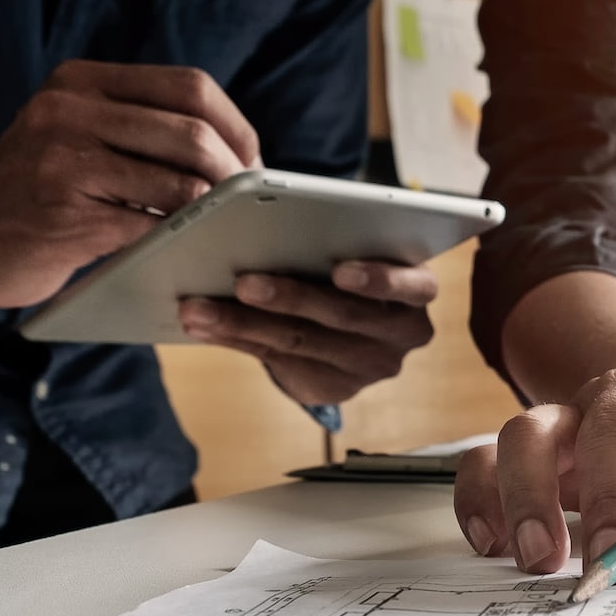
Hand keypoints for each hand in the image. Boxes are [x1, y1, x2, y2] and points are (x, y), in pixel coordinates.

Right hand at [0, 60, 258, 307]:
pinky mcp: (66, 216)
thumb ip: (144, 130)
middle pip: (193, 134)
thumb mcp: (82, 136)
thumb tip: (245, 157)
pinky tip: (189, 251)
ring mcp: (63, 161)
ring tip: (223, 230)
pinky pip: (153, 229)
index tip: (255, 165)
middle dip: (237, 177)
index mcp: (82, 82)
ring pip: (181, 184)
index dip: (237, 128)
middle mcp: (69, 110)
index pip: (190, 87)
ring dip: (215, 215)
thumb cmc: (43, 190)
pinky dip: (183, 242)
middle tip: (250, 208)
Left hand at [178, 261, 435, 404]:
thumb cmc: (350, 267)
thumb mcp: (358, 250)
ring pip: (301, 342)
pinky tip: (203, 325)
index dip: (379, 279)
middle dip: (289, 297)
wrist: (354, 325)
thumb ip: (334, 242)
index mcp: (417, 291)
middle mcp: (401, 335)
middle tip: (243, 281)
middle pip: (343, 316)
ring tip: (199, 307)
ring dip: (243, 322)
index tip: (341, 269)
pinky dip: (236, 339)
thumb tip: (266, 227)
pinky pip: (278, 361)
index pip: (414, 286)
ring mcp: (369, 366)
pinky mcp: (335, 388)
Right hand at [452, 354, 615, 573]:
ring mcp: (570, 418)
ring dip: (528, 495)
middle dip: (604, 491)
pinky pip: (481, 461)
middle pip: (602, 424)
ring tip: (542, 562)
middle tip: (613, 557)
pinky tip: (494, 548)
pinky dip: (479, 498)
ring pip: (526, 434)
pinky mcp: (533, 450)